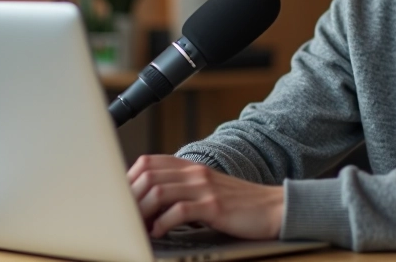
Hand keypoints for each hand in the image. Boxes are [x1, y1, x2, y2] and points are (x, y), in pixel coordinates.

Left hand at [127, 155, 283, 239]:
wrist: (273, 208)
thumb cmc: (238, 204)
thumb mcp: (207, 189)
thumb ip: (182, 189)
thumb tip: (148, 202)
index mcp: (191, 167)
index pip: (148, 162)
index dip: (128, 180)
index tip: (121, 200)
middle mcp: (195, 172)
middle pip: (148, 175)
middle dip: (130, 198)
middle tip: (126, 218)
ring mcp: (205, 188)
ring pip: (158, 191)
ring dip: (142, 212)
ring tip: (140, 228)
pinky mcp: (214, 206)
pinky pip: (178, 211)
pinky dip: (162, 224)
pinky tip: (160, 233)